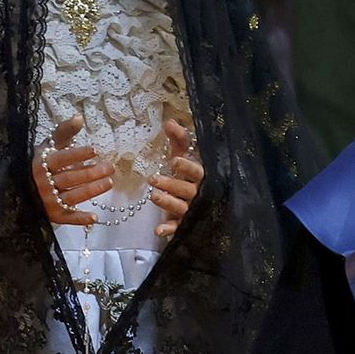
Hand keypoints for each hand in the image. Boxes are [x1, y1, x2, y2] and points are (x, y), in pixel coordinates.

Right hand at [33, 117, 107, 225]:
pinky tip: (95, 218)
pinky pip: (67, 218)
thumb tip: (79, 117)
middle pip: (70, 178)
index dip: (78, 155)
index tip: (95, 150)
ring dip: (91, 191)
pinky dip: (80, 219)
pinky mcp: (53, 215)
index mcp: (41, 164)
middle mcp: (43, 183)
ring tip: (109, 182)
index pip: (62, 159)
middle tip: (111, 167)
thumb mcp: (49, 145)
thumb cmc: (42, 163)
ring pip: (72, 196)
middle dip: (91, 173)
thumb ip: (64, 131)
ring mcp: (48, 200)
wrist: (23, 187)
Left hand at [149, 117, 203, 237]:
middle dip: (171, 184)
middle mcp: (199, 194)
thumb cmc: (186, 174)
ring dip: (168, 203)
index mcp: (200, 176)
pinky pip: (177, 228)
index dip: (187, 167)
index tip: (174, 161)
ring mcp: (192, 210)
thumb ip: (178, 139)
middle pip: (187, 190)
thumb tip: (169, 122)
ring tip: (153, 196)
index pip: (196, 171)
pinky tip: (157, 231)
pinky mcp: (183, 224)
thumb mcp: (182, 154)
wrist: (192, 200)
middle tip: (153, 179)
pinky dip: (168, 230)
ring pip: (182, 208)